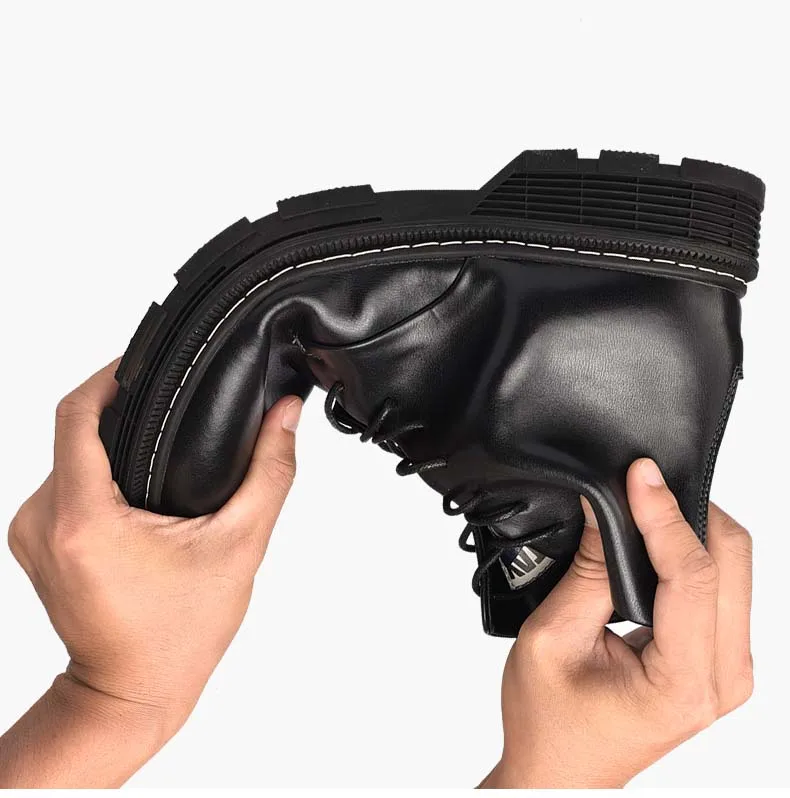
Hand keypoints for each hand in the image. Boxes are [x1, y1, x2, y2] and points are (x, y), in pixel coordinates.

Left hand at [6, 361, 301, 771]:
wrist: (130, 693)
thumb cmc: (179, 634)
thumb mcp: (239, 546)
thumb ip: (269, 471)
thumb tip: (286, 415)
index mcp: (84, 519)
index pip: (76, 414)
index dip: (109, 376)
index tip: (145, 362)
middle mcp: (42, 520)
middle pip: (70, 430)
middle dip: (116, 406)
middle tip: (166, 400)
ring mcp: (29, 533)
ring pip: (64, 455)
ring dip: (106, 440)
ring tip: (156, 441)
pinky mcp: (31, 542)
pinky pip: (59, 482)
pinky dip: (94, 469)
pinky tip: (135, 481)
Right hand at [482, 458, 752, 788]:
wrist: (559, 766)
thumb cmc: (550, 722)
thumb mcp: (553, 638)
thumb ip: (587, 571)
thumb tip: (606, 507)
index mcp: (682, 683)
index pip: (693, 577)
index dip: (665, 515)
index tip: (639, 474)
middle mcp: (722, 679)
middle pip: (733, 563)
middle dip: (687, 512)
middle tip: (639, 483)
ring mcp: (726, 669)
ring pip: (735, 569)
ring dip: (690, 528)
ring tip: (642, 504)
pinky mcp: (715, 657)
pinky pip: (722, 586)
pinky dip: (691, 550)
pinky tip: (655, 537)